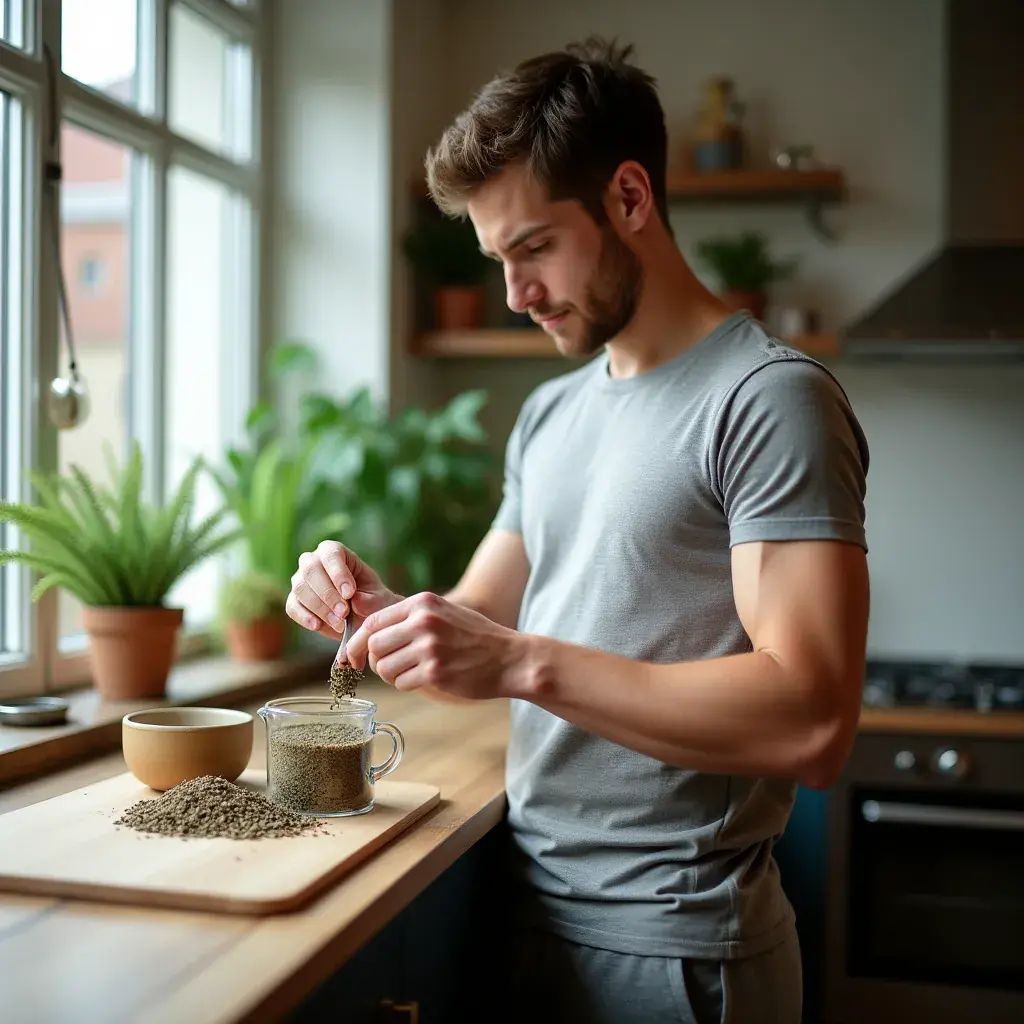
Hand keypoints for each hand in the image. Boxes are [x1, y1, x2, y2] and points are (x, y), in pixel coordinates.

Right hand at [286, 540, 399, 639]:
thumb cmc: (372, 601)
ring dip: (320, 608)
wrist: (363, 619)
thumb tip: (356, 600)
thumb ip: (370, 600)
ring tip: (339, 623)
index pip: (331, 554)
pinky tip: (318, 625)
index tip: (350, 594)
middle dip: (328, 593)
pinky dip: (304, 617)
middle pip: (311, 569)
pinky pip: (292, 607)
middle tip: (344, 612)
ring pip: (300, 588)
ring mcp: (301, 580)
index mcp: (336, 552)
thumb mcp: (379, 599)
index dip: (338, 573)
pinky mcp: (295, 600)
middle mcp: (314, 561)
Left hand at [345, 592, 525, 700]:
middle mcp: (424, 622)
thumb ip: (409, 617)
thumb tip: (367, 632)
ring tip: (414, 671)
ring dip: (393, 675)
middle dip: (376, 661)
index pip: (374, 622)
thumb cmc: (474, 637)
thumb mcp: (443, 612)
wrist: (510, 658)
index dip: (357, 642)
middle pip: (374, 646)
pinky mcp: (435, 672)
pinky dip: (408, 685)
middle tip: (392, 666)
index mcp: (423, 603)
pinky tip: (427, 678)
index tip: (352, 656)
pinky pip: (402, 683)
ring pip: (384, 668)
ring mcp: (430, 647)